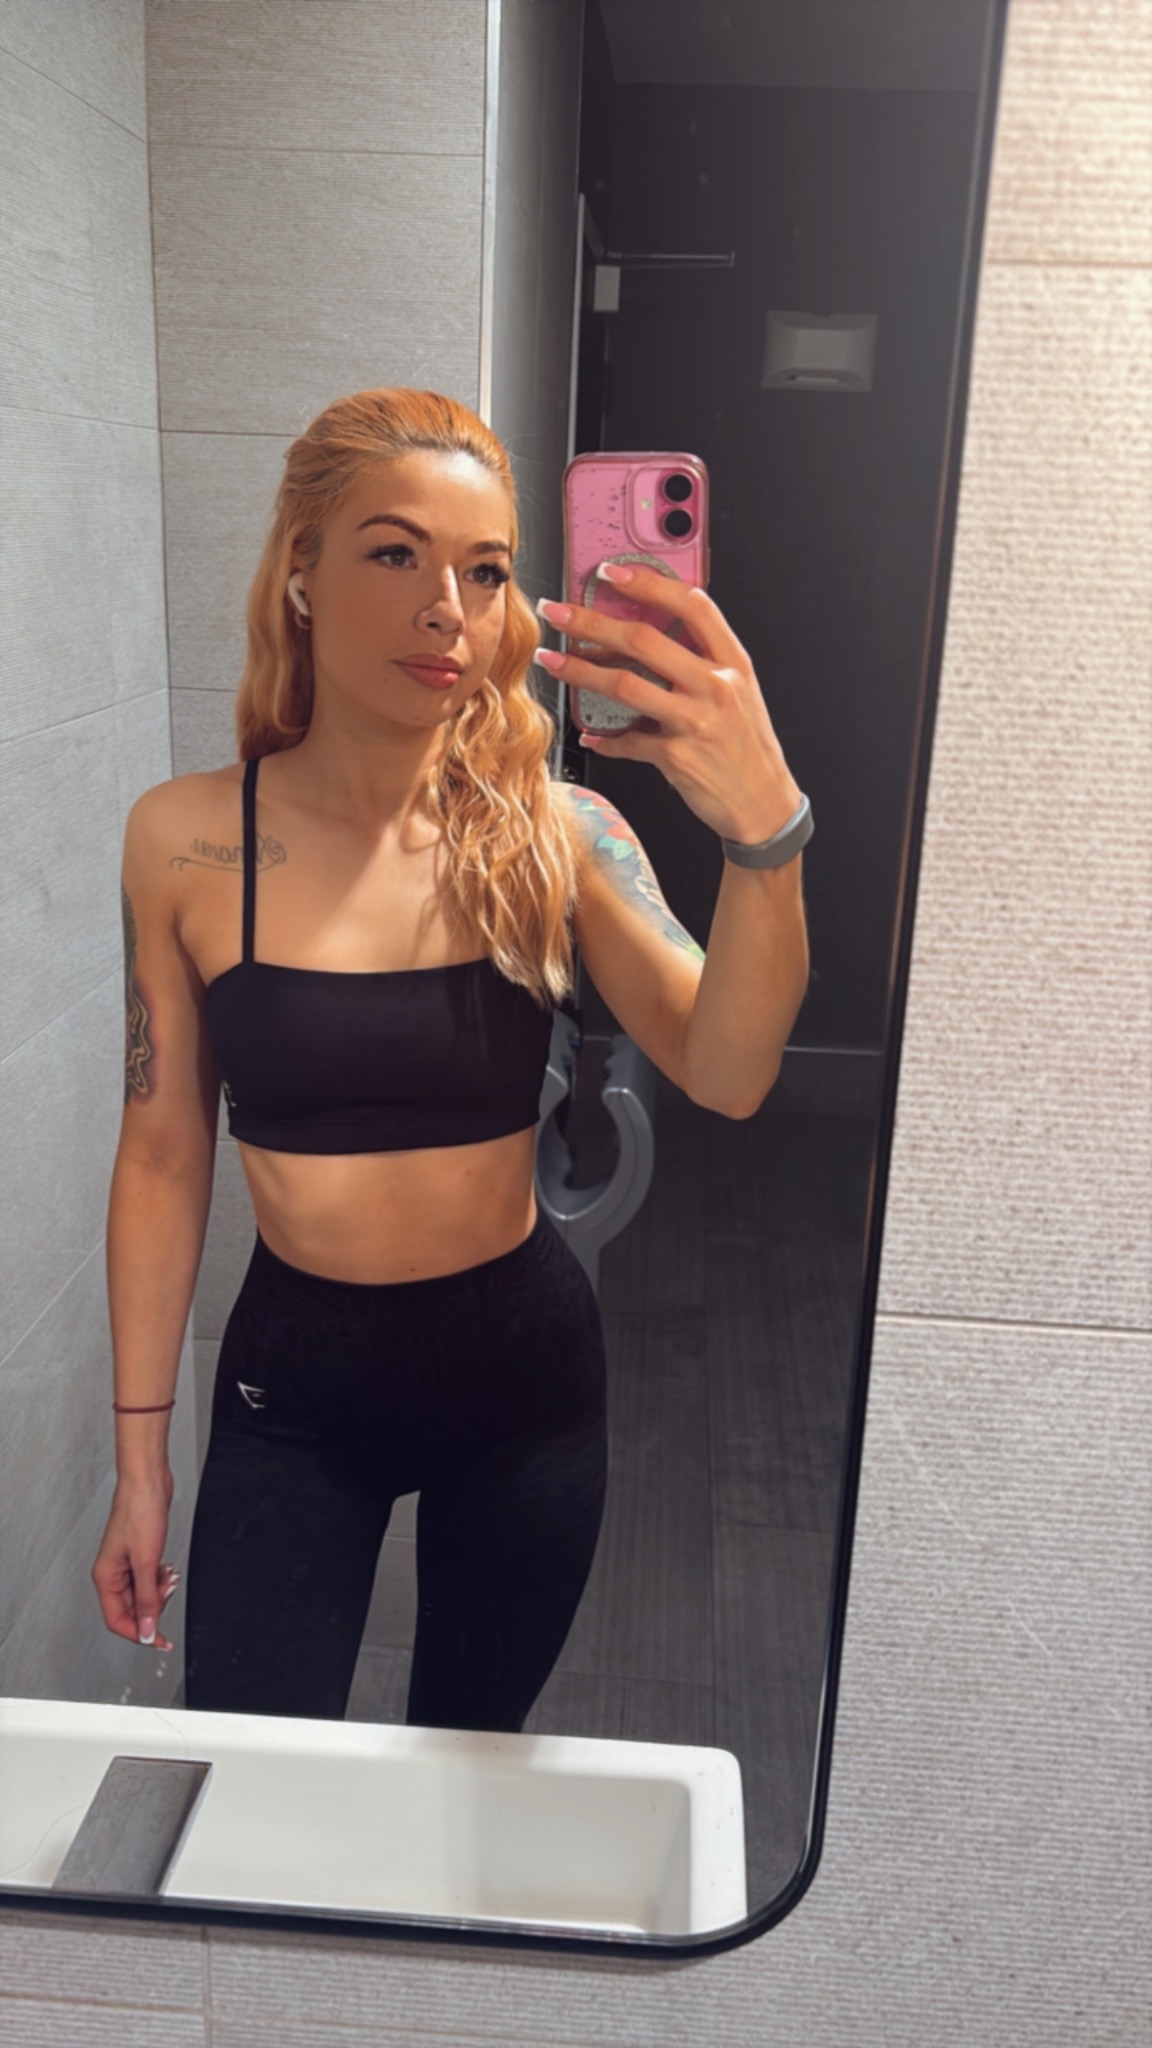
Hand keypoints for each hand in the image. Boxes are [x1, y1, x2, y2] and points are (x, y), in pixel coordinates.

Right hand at [91, 1475, 180, 1651]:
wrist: (148, 1482)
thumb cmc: (140, 1512)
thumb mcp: (146, 1562)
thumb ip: (147, 1599)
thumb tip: (146, 1630)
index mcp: (105, 1577)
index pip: (117, 1621)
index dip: (138, 1633)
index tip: (159, 1640)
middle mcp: (112, 1573)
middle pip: (131, 1609)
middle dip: (153, 1606)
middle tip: (168, 1592)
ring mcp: (125, 1563)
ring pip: (142, 1594)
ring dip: (158, 1591)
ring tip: (169, 1576)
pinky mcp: (138, 1554)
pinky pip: (148, 1578)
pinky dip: (160, 1578)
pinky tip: (167, 1568)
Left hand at [535, 562, 803, 843]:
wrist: (765, 804)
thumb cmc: (747, 746)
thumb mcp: (740, 691)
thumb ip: (703, 661)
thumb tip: (649, 634)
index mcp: (733, 662)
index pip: (692, 606)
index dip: (649, 583)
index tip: (611, 573)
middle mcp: (716, 687)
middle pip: (643, 640)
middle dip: (590, 621)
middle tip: (557, 612)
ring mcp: (696, 722)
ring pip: (624, 685)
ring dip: (579, 671)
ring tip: (553, 661)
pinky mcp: (677, 757)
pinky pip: (627, 742)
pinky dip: (604, 740)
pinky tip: (590, 736)